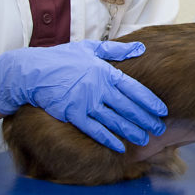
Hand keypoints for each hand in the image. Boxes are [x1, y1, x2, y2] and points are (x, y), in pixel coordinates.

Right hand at [0, 39, 167, 151]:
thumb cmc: (63, 59)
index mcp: (106, 71)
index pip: (134, 88)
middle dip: (146, 119)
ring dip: (131, 131)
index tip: (162, 111)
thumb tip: (141, 47)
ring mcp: (86, 102)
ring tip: (145, 139)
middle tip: (159, 130)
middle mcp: (99, 88)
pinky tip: (120, 146)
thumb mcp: (91, 48)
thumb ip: (117, 50)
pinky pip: (94, 129)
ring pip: (114, 120)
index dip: (150, 101)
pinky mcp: (73, 114)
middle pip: (128, 107)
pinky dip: (108, 138)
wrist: (33, 72)